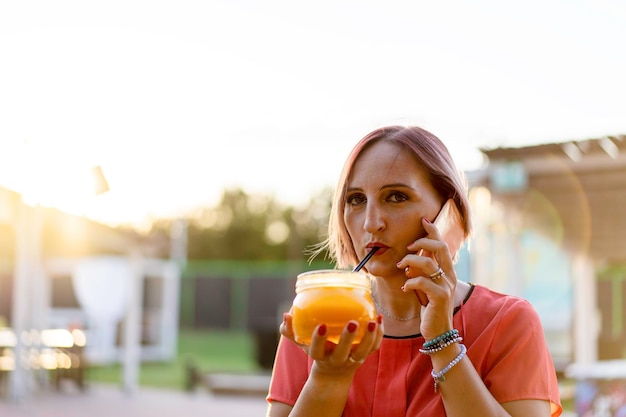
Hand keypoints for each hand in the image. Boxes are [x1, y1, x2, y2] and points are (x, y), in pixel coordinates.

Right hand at [280, 313, 383, 373]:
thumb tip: (286, 314)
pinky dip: (378, 334)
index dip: (319, 339)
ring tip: (372, 320)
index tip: (322, 325)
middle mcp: (336, 360)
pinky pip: (374, 347)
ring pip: (362, 352)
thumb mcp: (302, 343)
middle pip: (342, 353)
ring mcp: (352, 359)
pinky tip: (379, 318)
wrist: (334, 374)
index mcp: (319, 356)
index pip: (317, 350)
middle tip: (352, 322)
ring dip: (369, 336)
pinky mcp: (365, 356)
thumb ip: (291, 330)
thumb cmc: (317, 351)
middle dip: (347, 338)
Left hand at [396, 217, 455, 339]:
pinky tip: (404, 287)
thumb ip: (421, 272)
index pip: (442, 244)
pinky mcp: (440, 297)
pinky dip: (410, 282)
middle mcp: (449, 275)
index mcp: (447, 270)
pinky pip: (422, 282)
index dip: (433, 230)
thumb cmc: (429, 308)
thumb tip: (410, 259)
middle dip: (422, 241)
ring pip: (428, 263)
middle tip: (407, 246)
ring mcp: (446, 286)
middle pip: (440, 247)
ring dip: (410, 262)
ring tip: (401, 267)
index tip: (423, 219)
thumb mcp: (425, 286)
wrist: (438, 331)